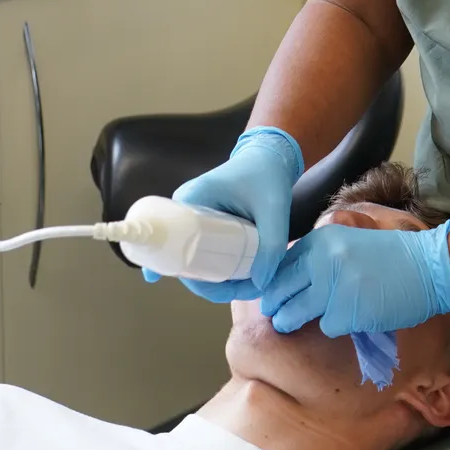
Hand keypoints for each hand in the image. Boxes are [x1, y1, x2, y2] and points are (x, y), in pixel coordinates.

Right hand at [144, 126, 302, 300]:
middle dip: (212, 284)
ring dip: (218, 280)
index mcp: (190, 201)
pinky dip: (218, 271)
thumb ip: (271, 244)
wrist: (269, 158)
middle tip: (244, 292)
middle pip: (185, 260)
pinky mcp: (206, 227)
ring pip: (196, 261)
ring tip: (249, 286)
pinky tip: (234, 286)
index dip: (186, 274)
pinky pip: (203, 254)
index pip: (175, 245)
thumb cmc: (267, 176)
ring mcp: (194, 221)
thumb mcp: (274, 209)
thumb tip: (259, 282)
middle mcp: (184, 212)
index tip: (214, 291)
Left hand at [260, 220, 449, 336]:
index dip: (271, 282)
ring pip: (296, 312)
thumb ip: (319, 257)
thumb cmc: (391, 258)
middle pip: (281, 289)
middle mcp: (323, 259)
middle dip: (274, 305)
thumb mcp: (348, 243)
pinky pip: (327, 326)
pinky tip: (349, 319)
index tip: (268, 294)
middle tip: (274, 314)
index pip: (281, 264)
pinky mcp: (348, 311)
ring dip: (292, 320)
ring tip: (288, 324)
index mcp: (322, 240)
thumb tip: (286, 279)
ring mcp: (335, 286)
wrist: (430, 267)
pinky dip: (335, 327)